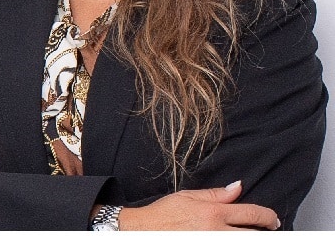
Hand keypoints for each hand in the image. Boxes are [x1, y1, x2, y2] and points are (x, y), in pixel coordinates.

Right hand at [118, 181, 279, 230]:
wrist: (144, 232)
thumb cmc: (164, 214)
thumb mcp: (189, 196)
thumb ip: (217, 194)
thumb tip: (238, 187)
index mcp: (213, 213)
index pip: (250, 213)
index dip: (267, 217)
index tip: (273, 219)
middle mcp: (216, 231)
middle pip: (252, 234)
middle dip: (266, 232)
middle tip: (274, 230)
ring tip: (256, 235)